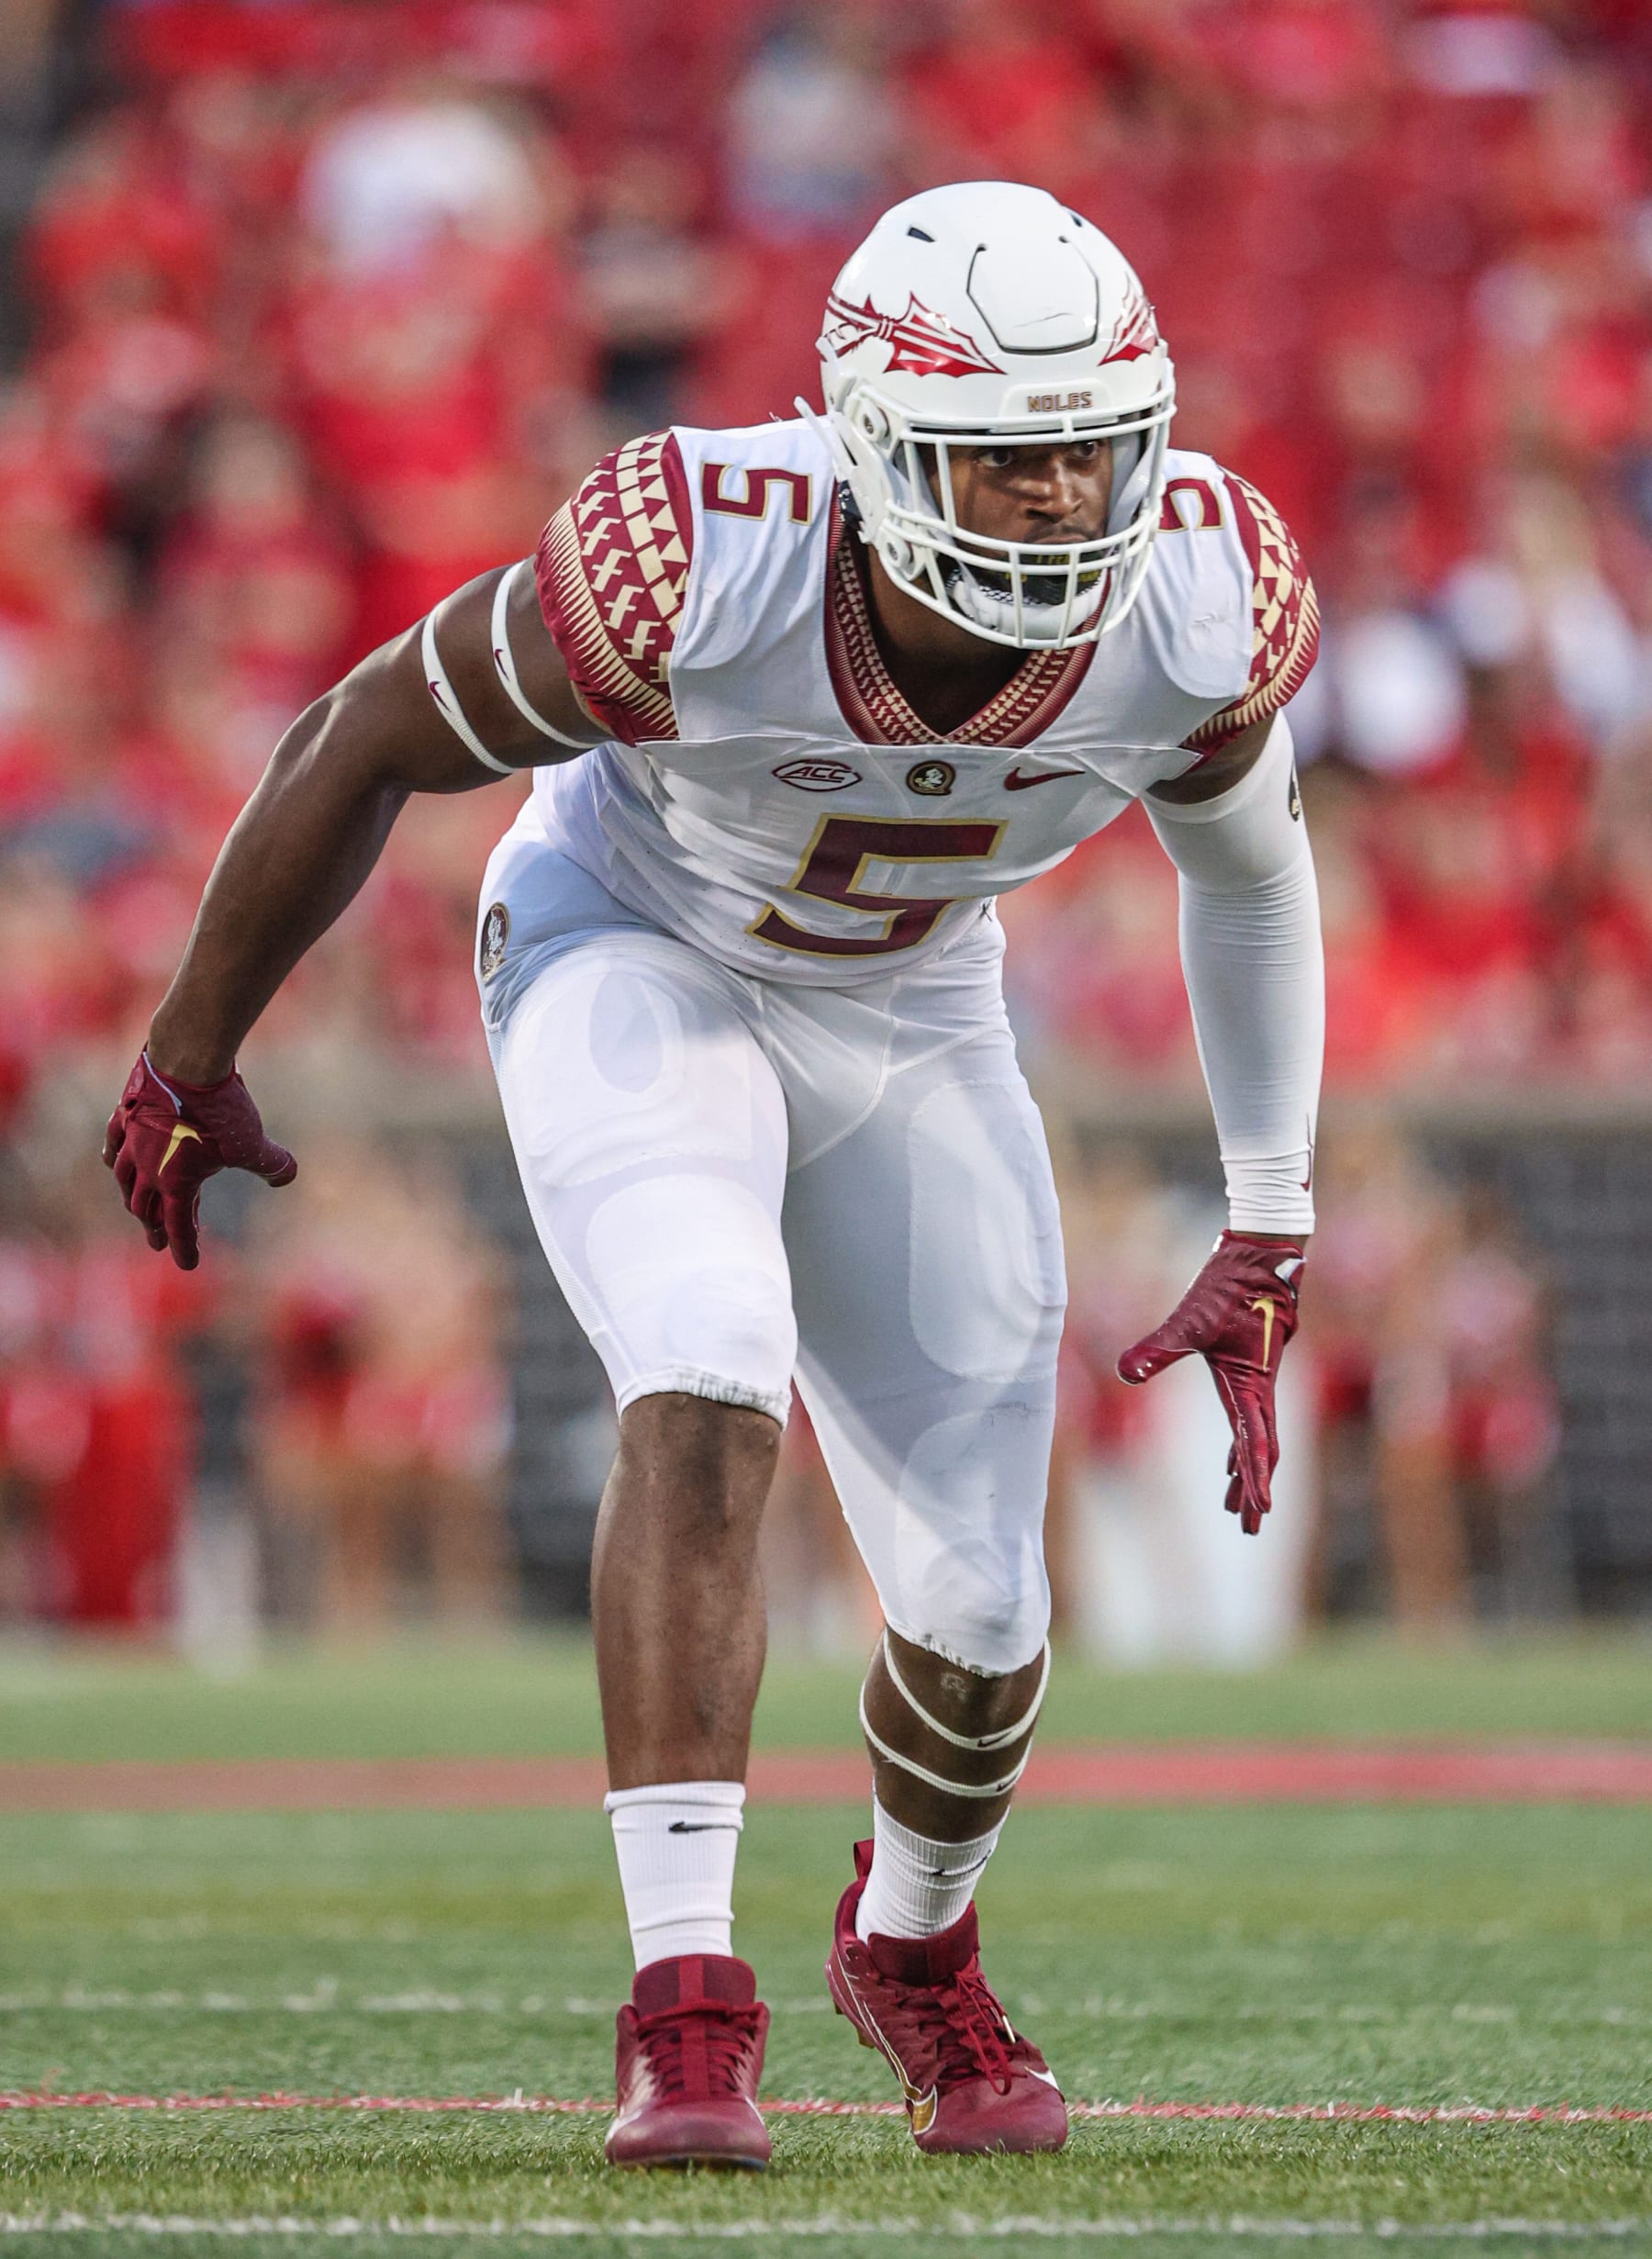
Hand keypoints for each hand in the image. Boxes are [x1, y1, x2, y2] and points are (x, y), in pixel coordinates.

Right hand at [103, 1052, 296, 1270]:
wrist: (188, 1062)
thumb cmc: (221, 1109)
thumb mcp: (252, 1143)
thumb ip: (272, 1165)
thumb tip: (287, 1176)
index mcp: (176, 1183)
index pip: (178, 1225)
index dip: (184, 1247)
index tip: (187, 1265)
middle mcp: (148, 1168)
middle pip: (146, 1208)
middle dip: (153, 1228)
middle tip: (157, 1243)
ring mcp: (132, 1140)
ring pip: (125, 1179)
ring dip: (132, 1198)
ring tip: (137, 1209)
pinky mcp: (126, 1113)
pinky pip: (113, 1144)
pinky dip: (114, 1158)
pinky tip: (113, 1162)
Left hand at [1117, 1231, 1305, 1533]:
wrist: (1262, 1256)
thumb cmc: (1229, 1286)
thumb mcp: (1189, 1319)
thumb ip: (1158, 1348)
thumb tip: (1123, 1372)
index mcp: (1251, 1386)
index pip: (1255, 1443)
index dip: (1256, 1480)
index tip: (1259, 1514)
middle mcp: (1260, 1389)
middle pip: (1261, 1451)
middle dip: (1255, 1489)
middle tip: (1252, 1527)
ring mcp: (1258, 1381)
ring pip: (1257, 1437)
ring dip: (1247, 1471)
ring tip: (1239, 1506)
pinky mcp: (1251, 1369)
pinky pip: (1251, 1418)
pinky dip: (1243, 1444)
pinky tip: (1231, 1459)